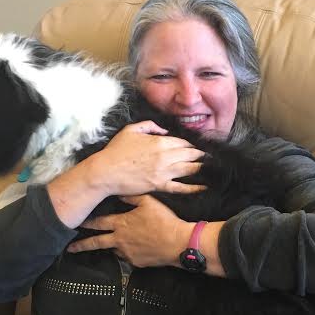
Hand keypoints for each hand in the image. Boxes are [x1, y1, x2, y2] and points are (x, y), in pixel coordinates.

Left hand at [67, 194, 188, 267]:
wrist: (177, 243)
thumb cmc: (163, 220)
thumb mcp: (148, 202)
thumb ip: (132, 197)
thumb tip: (120, 192)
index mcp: (121, 223)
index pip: (98, 223)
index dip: (87, 223)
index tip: (77, 224)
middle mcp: (120, 240)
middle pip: (96, 243)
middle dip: (81, 245)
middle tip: (70, 248)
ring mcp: (127, 253)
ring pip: (113, 250)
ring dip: (110, 247)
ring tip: (108, 246)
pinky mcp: (136, 262)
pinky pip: (127, 257)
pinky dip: (126, 253)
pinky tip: (132, 250)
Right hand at [86, 122, 204, 196]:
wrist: (105, 172)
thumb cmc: (116, 151)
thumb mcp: (131, 130)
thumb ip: (150, 126)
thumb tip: (163, 130)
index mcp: (159, 142)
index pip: (183, 142)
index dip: (192, 144)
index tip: (196, 147)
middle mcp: (165, 156)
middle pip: (190, 154)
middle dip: (201, 155)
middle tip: (209, 157)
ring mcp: (163, 172)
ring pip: (189, 169)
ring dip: (201, 168)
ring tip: (209, 168)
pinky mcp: (159, 186)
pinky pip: (180, 187)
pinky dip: (193, 188)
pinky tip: (203, 187)